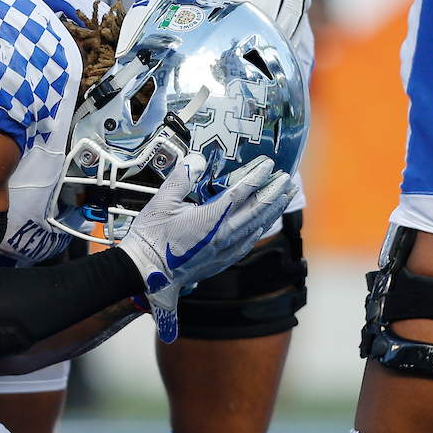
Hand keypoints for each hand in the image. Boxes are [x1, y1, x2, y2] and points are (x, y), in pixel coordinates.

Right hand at [118, 154, 295, 342]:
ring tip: (284, 198)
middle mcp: (223, 235)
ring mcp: (222, 250)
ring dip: (272, 211)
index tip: (269, 165)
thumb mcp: (162, 201)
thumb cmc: (151, 237)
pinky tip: (261, 226)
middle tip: (289, 180)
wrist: (144, 271)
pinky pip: (246, 244)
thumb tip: (196, 160)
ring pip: (255, 228)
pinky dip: (257, 231)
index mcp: (211, 218)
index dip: (258, 176)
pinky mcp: (218, 261)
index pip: (242, 192)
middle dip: (276, 194)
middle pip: (258, 211)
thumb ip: (182, 178)